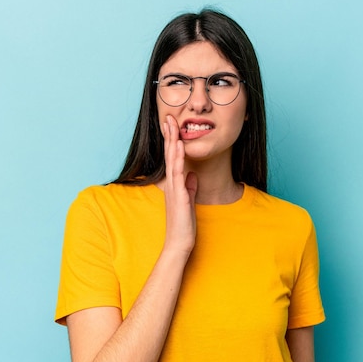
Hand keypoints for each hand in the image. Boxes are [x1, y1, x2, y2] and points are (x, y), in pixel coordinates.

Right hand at [161, 115, 196, 258]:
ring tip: (173, 126)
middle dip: (170, 136)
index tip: (173, 126)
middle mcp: (171, 184)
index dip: (172, 141)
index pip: (172, 159)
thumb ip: (190, 188)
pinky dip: (178, 160)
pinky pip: (178, 175)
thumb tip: (193, 176)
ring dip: (172, 143)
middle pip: (169, 155)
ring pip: (172, 161)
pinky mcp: (179, 197)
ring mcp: (174, 190)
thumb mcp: (188, 202)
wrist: (179, 244)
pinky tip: (179, 148)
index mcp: (174, 185)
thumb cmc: (183, 225)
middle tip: (168, 117)